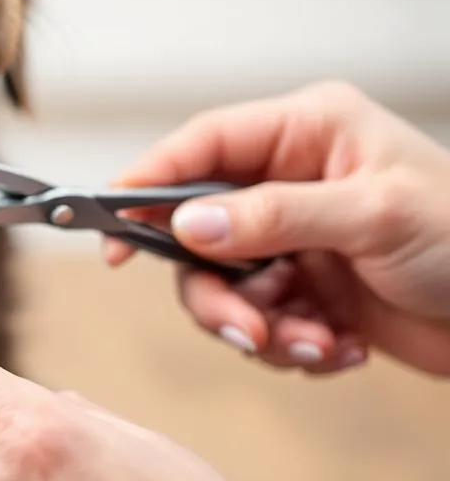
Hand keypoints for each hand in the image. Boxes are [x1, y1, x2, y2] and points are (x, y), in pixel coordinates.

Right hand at [106, 80, 449, 376]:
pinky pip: (258, 318)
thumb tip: (188, 222)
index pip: (201, 145)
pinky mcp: (306, 286)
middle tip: (245, 327)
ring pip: (222, 282)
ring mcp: (295, 235)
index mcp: (305, 131)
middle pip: (197, 228)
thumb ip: (274, 216)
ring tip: (306, 346)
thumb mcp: (371, 216)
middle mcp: (290, 178)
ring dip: (256, 325)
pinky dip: (288, 343)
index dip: (148, 182)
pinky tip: (336, 349)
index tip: (109, 225)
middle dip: (217, 287)